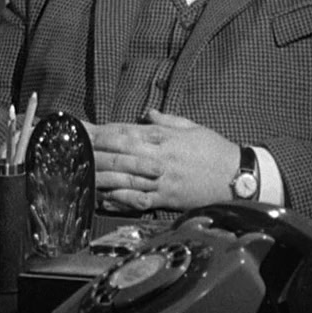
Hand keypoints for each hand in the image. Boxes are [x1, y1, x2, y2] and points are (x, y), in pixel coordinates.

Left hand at [89, 110, 238, 211]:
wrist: (238, 176)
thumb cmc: (215, 150)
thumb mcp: (192, 127)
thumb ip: (166, 120)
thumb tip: (146, 113)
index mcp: (163, 138)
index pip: (125, 132)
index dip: (101, 132)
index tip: (83, 130)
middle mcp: (159, 158)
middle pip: (120, 153)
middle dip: (95, 151)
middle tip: (73, 150)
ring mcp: (162, 179)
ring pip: (125, 177)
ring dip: (101, 175)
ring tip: (81, 174)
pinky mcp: (167, 198)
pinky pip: (139, 199)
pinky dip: (119, 199)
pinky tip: (103, 197)